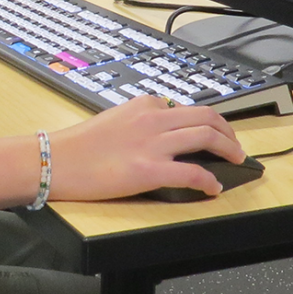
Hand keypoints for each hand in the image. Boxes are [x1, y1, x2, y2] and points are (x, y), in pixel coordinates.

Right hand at [49, 96, 244, 200]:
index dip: (209, 122)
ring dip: (229, 150)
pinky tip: (213, 189)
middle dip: (229, 132)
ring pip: (206, 137)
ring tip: (236, 162)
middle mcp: (152, 118)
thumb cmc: (80, 145)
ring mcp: (152, 144)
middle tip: (236, 147)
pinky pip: (192, 173)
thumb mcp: (115, 118)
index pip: (187, 108)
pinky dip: (209, 181)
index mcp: (144, 104)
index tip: (216, 133)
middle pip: (207, 117)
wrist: (56, 161)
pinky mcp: (148, 171)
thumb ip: (141, 120)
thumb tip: (164, 130)